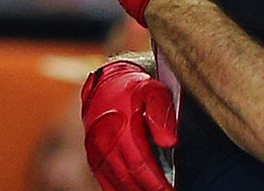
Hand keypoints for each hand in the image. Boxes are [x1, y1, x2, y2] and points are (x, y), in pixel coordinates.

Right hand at [81, 60, 176, 190]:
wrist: (107, 83)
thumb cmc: (135, 88)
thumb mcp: (154, 92)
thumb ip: (162, 116)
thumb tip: (170, 143)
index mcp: (122, 129)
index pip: (140, 164)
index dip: (155, 183)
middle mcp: (105, 144)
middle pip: (128, 178)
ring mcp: (96, 152)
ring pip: (116, 183)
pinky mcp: (94, 157)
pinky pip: (104, 180)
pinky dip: (118, 190)